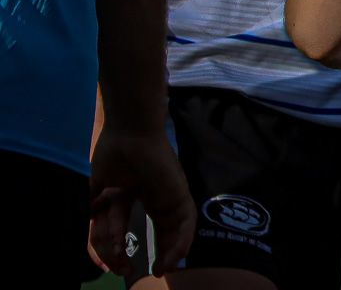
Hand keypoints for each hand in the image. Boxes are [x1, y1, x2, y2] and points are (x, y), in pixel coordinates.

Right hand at [89, 126, 194, 276]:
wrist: (128, 133)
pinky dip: (182, 241)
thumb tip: (87, 229)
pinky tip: (175, 257)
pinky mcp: (180, 193)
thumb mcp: (98, 188)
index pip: (134, 226)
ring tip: (162, 270)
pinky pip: (187, 222)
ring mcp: (170, 194)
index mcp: (135, 194)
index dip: (120, 248)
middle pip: (160, 232)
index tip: (113, 265)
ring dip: (169, 253)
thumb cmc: (112, 153)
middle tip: (139, 272)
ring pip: (176, 230)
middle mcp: (156, 196)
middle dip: (154, 254)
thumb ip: (94, 209)